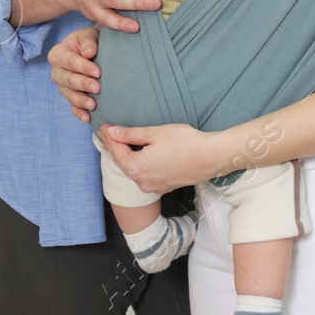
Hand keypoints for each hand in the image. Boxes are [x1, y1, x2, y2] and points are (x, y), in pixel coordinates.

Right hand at [50, 26, 100, 121]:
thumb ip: (88, 41)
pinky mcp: (70, 96)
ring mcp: (62, 85)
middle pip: (67, 79)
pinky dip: (79, 112)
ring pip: (69, 94)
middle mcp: (56, 70)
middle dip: (83, 84)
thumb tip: (89, 53)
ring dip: (81, 100)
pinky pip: (72, 106)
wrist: (95, 48)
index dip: (82, 67)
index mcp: (58, 53)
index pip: (69, 61)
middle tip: (98, 88)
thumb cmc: (91, 40)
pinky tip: (87, 117)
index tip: (98, 72)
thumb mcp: (89, 35)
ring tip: (93, 105)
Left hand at [96, 122, 222, 194]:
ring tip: (120, 142)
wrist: (210, 157)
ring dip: (126, 156)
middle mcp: (142, 182)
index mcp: (136, 168)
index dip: (109, 137)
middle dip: (114, 147)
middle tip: (108, 133)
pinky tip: (139, 155)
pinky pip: (145, 175)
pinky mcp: (164, 186)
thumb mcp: (155, 133)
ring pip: (133, 170)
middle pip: (122, 162)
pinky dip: (139, 164)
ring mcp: (153, 187)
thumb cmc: (185, 143)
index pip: (116, 151)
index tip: (104, 127)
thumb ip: (131, 135)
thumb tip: (113, 132)